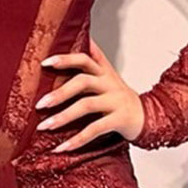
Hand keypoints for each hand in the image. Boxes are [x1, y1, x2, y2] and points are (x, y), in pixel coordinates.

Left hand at [35, 36, 144, 150]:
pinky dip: (77, 140)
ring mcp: (115, 101)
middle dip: (59, 93)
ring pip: (86, 105)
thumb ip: (93, 62)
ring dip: (63, 117)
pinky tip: (62, 147)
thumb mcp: (108, 77)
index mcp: (104, 72)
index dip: (65, 59)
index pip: (84, 58)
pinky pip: (95, 129)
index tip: (45, 63)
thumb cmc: (120, 98)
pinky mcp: (119, 120)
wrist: (149, 117)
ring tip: (44, 126)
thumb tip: (80, 40)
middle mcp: (110, 84)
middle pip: (82, 81)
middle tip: (39, 104)